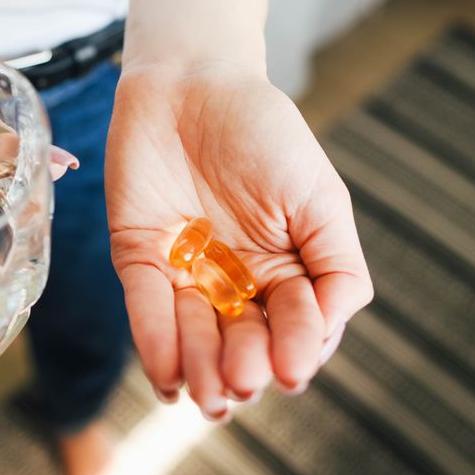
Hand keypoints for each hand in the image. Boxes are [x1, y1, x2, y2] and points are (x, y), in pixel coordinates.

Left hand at [105, 62, 371, 418]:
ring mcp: (185, 272)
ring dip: (202, 368)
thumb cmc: (264, 131)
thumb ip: (336, 264)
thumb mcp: (319, 196)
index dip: (295, 349)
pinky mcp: (138, 256)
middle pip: (243, 341)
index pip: (294, 326)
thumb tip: (330, 332)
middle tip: (245, 381)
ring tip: (210, 395)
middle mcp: (235, 281)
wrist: (193, 80)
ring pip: (194, 335)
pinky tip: (168, 377)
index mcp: (285, 270)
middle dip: (245, 366)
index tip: (292, 369)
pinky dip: (156, 342)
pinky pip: (146, 306)